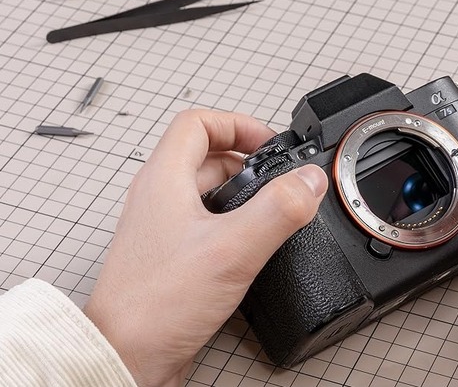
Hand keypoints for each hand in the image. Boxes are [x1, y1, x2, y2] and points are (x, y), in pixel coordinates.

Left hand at [84, 110, 327, 385]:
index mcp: (164, 178)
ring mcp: (164, 228)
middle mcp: (159, 198)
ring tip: (272, 214)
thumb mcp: (234, 247)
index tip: (270, 144)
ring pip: (208, 192)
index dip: (238, 124)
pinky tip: (253, 247)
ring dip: (243, 196)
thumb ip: (279, 209)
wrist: (128, 354)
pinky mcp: (171, 256)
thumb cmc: (158, 304)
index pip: (198, 123)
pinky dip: (234, 225)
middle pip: (207, 157)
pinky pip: (206, 225)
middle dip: (249, 164)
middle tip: (280, 182)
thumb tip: (310, 180)